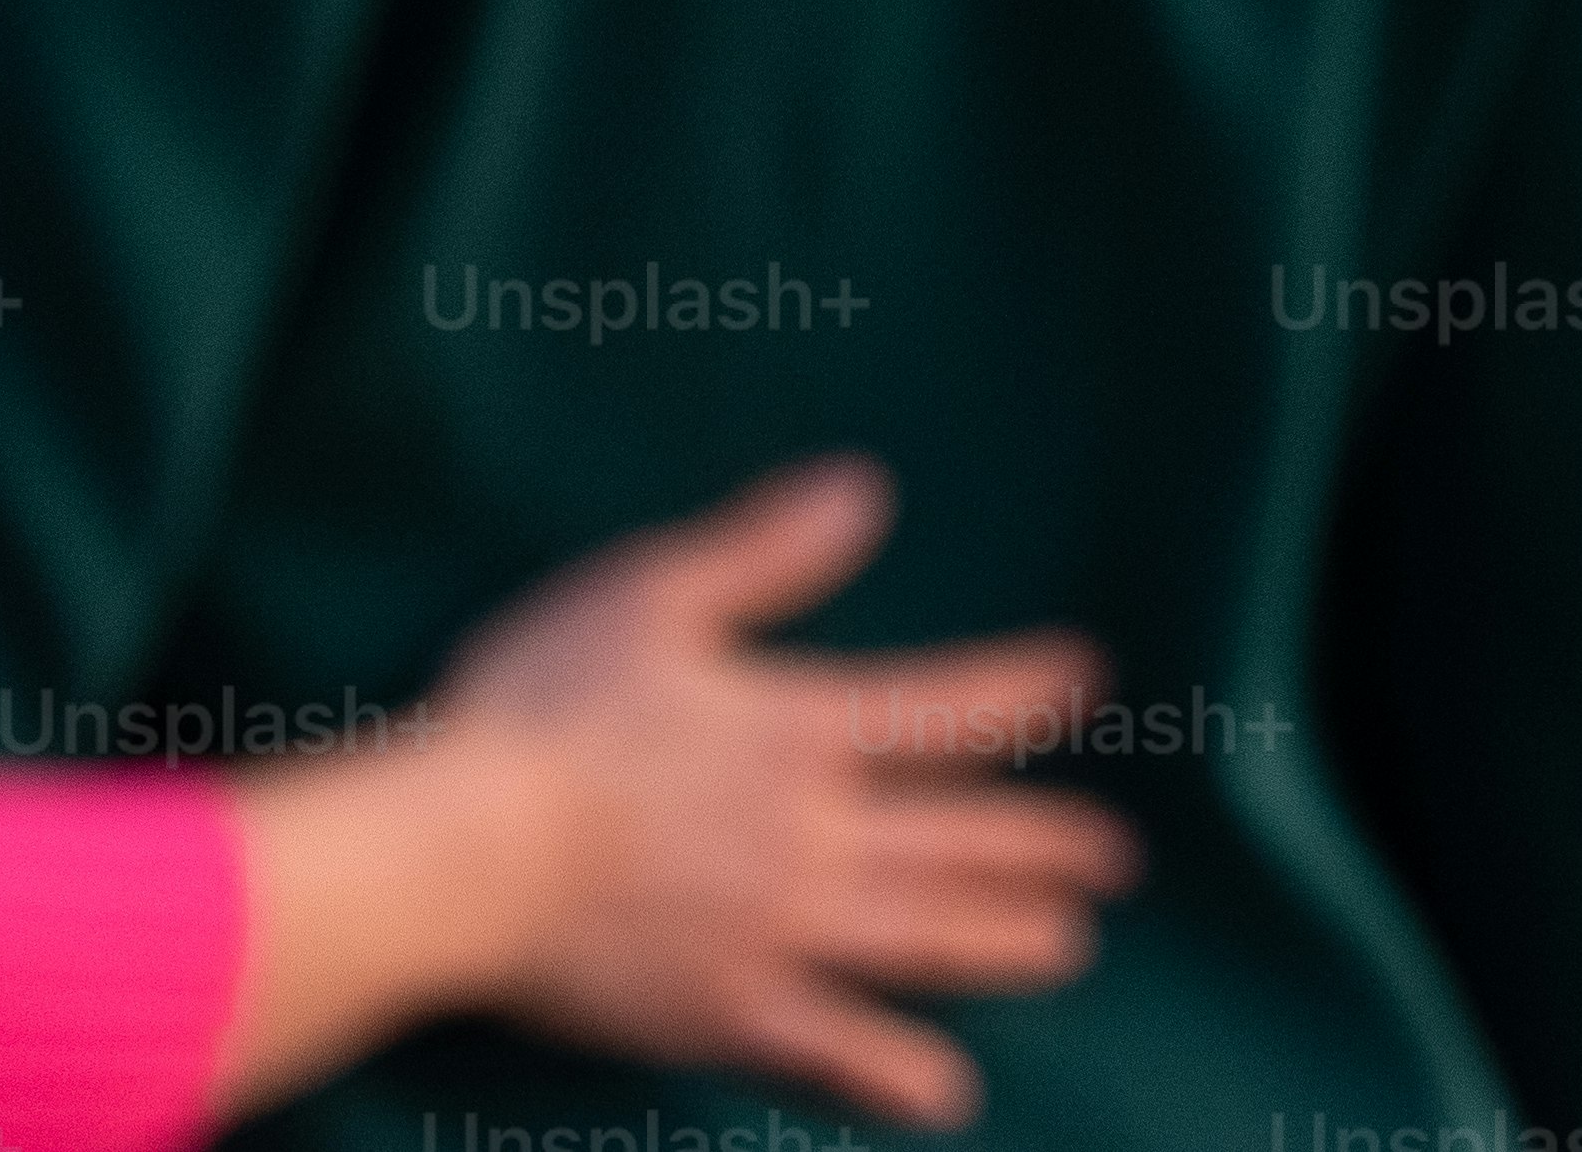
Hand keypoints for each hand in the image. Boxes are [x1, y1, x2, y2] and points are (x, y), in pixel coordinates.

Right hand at [213, 459, 1134, 1129]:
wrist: (466, 852)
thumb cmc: (540, 708)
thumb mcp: (648, 595)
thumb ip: (763, 548)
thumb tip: (867, 489)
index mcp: (796, 728)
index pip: (940, 706)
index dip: (1021, 691)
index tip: (1087, 679)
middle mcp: (815, 836)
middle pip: (958, 839)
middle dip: (1044, 844)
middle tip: (1115, 856)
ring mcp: (782, 934)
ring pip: (926, 940)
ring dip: (1006, 943)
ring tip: (1067, 946)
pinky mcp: (733, 1013)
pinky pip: (840, 1051)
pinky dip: (900, 1073)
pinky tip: (947, 1091)